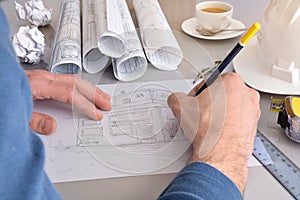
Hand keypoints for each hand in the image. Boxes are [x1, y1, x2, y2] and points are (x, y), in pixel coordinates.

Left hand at [25, 70, 111, 134]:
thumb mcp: (14, 114)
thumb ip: (33, 121)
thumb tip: (52, 126)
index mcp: (37, 85)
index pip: (69, 93)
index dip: (85, 104)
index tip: (96, 113)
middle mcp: (43, 78)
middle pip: (76, 83)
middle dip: (94, 94)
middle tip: (107, 104)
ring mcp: (44, 76)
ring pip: (74, 79)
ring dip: (91, 89)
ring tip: (103, 98)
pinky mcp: (44, 78)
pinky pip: (68, 79)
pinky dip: (82, 86)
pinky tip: (87, 91)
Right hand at [167, 73, 260, 192]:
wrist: (221, 153)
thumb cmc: (209, 129)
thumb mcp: (180, 106)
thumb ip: (177, 97)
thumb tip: (176, 100)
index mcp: (232, 82)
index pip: (211, 80)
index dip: (199, 90)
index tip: (195, 98)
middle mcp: (246, 95)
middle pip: (224, 93)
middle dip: (211, 101)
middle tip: (200, 111)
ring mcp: (252, 112)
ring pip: (232, 107)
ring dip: (220, 113)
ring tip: (208, 123)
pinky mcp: (253, 127)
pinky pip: (238, 121)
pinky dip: (228, 125)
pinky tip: (216, 131)